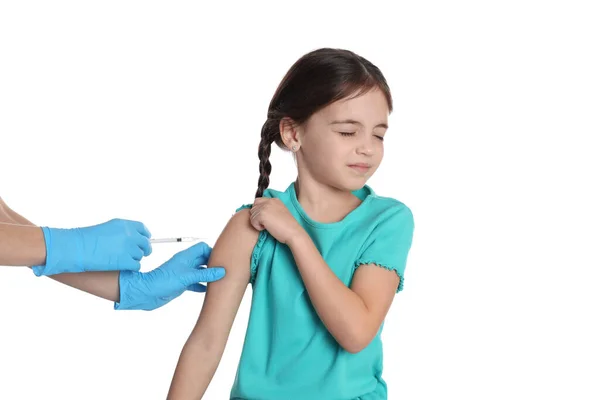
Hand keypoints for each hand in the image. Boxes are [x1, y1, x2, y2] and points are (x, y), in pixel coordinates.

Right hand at [32, 218, 151, 275]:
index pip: (143, 230)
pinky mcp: (125, 261)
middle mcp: (130, 235)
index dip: (145, 237)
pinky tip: (121, 266)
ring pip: (140, 256)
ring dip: (133, 259)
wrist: (77, 248)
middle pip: (146, 244)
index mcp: (126, 225)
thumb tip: (137, 238)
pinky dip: (131, 268)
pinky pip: (136, 266)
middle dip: (143, 250)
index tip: (144, 241)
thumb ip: (124, 232)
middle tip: (138, 254)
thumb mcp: (109, 228)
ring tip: (118, 259)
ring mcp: (129, 248)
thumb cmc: (88, 239)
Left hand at [115, 241, 224, 310]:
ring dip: (208, 275)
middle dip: (213, 264)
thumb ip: (205, 274)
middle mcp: (185, 264)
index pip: (202, 248)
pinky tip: (207, 290)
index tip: (220, 261)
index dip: (212, 252)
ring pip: (200, 271)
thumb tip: (221, 271)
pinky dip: (202, 285)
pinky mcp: (181, 284)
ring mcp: (183, 274)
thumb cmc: (162, 281)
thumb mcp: (187, 277)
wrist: (146, 293)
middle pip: (203, 259)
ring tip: (218, 281)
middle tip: (223, 271)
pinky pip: (195, 282)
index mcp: (186, 257)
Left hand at [250, 197, 303, 244]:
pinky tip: (267, 228)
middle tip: (267, 223)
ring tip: (268, 226)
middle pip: (253, 207)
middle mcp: (269, 201)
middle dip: (257, 216)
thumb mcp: (280, 212)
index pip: (257, 201)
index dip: (259, 211)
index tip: (266, 218)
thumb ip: (270, 209)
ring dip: (258, 222)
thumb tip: (258, 211)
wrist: (293, 232)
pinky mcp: (262, 215)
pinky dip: (258, 227)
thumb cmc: (288, 226)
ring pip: (252, 215)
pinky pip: (252, 221)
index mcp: (274, 200)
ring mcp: (265, 207)